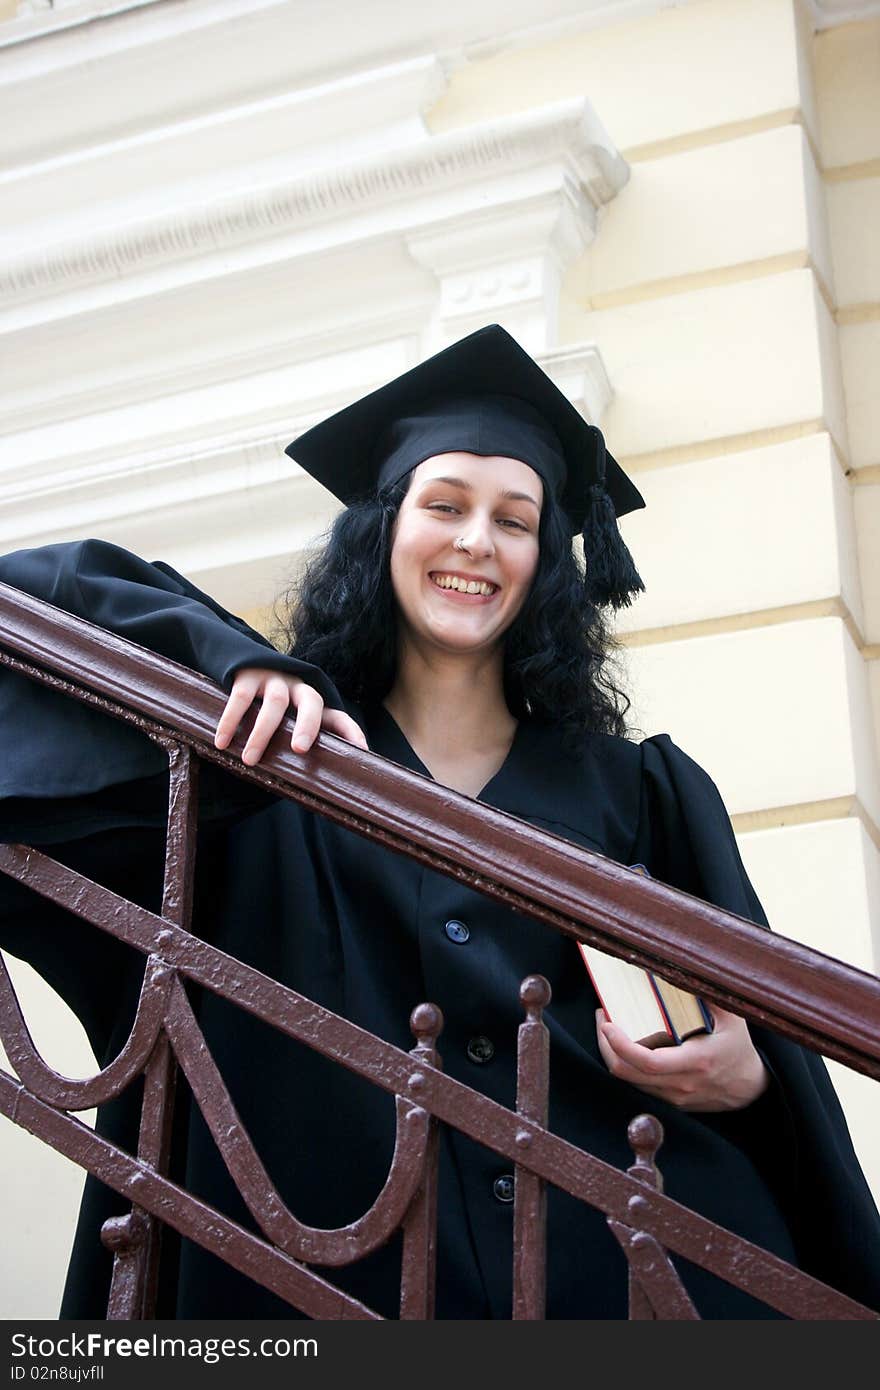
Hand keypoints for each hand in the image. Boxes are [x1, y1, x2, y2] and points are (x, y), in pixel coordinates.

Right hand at [214, 667, 367, 764]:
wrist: (242, 665)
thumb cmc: (269, 709)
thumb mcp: (287, 722)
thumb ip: (295, 745)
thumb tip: (306, 787)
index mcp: (313, 704)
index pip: (338, 717)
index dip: (352, 733)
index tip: (361, 752)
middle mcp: (298, 689)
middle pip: (312, 702)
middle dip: (308, 725)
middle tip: (299, 749)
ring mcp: (273, 680)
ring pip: (275, 703)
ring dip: (262, 733)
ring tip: (249, 759)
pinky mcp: (247, 677)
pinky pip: (241, 698)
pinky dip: (231, 720)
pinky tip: (221, 742)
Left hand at [595, 1005, 769, 1111]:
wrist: (749, 1087)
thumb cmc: (737, 1046)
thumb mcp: (731, 1017)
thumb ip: (707, 994)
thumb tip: (680, 970)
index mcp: (697, 1061)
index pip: (648, 1061)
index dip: (621, 1044)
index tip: (608, 1022)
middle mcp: (682, 1083)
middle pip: (627, 1073)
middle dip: (606, 1045)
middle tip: (604, 1019)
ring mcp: (674, 1096)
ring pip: (629, 1080)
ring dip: (613, 1054)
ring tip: (611, 1028)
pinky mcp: (670, 1101)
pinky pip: (638, 1085)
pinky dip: (626, 1064)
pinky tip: (626, 1045)